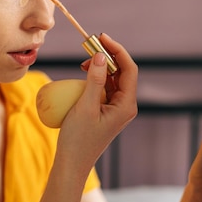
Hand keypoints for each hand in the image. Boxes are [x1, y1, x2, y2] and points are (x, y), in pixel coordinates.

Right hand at [56, 34, 137, 170]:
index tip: (101, 38)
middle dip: (107, 56)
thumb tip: (100, 56)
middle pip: (122, 72)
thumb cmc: (78, 139)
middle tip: (89, 46)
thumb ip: (94, 80)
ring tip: (83, 61)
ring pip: (113, 78)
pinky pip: (105, 88)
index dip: (117, 50)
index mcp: (127, 105)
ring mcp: (116, 109)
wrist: (72, 163)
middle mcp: (126, 106)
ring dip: (101, 66)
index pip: (129, 69)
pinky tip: (83, 75)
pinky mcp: (106, 111)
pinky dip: (96, 77)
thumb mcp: (85, 107)